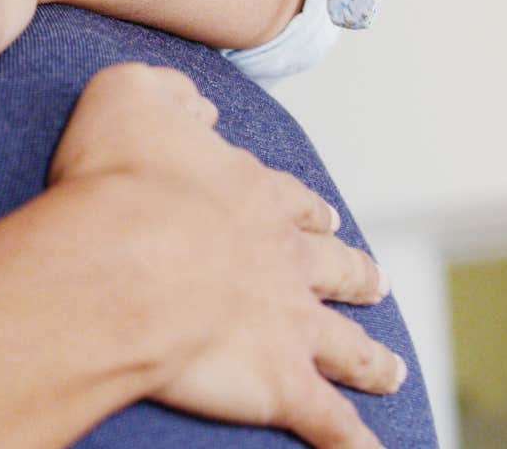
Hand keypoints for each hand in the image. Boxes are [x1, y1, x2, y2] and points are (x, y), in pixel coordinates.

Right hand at [50, 64, 403, 446]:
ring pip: (346, 345)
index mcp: (252, 195)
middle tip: (374, 281)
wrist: (122, 259)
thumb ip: (170, 93)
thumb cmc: (114, 179)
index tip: (324, 218)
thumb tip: (201, 108)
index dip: (306, 212)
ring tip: (391, 371)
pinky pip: (330, 423)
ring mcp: (288, 324)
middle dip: (355, 275)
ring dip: (371, 360)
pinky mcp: (281, 384)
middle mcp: (283, 258)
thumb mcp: (129, 94)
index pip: (292, 202)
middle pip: (334, 268)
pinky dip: (353, 443)